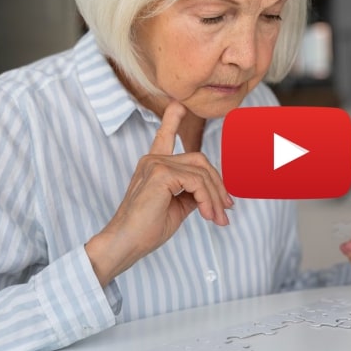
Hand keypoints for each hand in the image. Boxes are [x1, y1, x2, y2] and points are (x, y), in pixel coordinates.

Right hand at [85, 101, 232, 285]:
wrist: (125, 244)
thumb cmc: (146, 229)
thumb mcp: (176, 207)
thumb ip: (191, 193)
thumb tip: (212, 191)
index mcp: (155, 166)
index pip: (165, 136)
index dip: (172, 120)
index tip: (178, 106)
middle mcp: (154, 159)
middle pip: (200, 161)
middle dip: (218, 185)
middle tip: (226, 209)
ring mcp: (156, 163)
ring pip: (202, 173)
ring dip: (215, 198)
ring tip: (217, 219)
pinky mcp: (160, 174)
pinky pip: (197, 182)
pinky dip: (207, 199)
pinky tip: (207, 215)